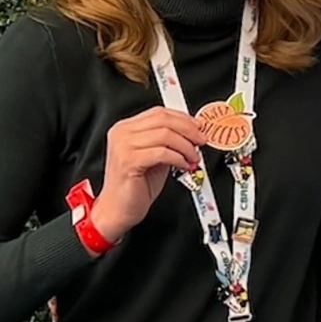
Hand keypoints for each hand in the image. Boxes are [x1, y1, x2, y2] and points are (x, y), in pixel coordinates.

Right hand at [88, 107, 205, 248]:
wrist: (118, 209)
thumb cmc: (136, 184)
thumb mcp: (156, 154)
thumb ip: (168, 139)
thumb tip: (193, 130)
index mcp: (126, 128)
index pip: (159, 112)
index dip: (183, 118)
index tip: (199, 127)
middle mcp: (122, 134)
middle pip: (164, 120)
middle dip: (189, 130)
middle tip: (201, 140)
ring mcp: (123, 147)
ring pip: (165, 135)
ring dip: (186, 146)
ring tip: (193, 157)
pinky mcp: (128, 161)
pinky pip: (162, 152)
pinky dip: (178, 158)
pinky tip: (183, 165)